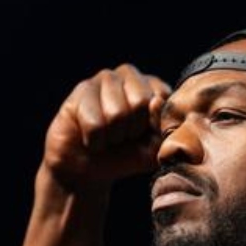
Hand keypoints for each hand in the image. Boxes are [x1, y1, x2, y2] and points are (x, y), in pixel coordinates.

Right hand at [43, 64, 169, 188]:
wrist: (86, 169)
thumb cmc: (124, 156)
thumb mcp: (153, 150)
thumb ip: (163, 127)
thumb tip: (156, 101)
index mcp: (154, 86)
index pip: (163, 99)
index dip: (153, 127)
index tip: (144, 136)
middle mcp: (130, 75)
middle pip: (140, 103)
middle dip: (131, 130)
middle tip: (122, 136)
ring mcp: (105, 78)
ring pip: (116, 113)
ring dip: (112, 137)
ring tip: (107, 136)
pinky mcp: (82, 89)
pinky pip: (95, 124)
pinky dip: (95, 141)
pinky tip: (91, 137)